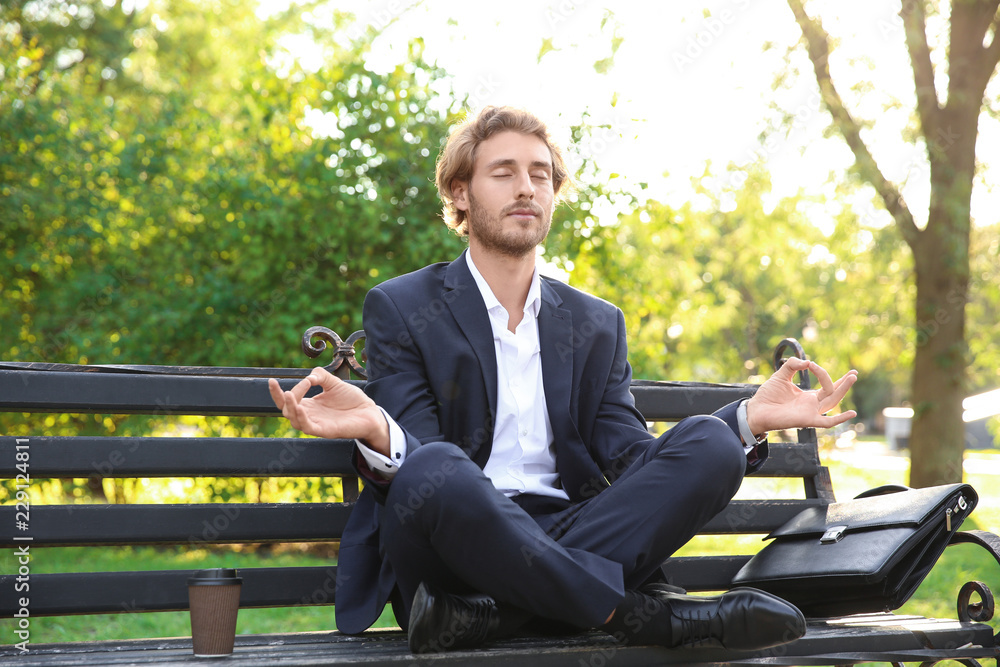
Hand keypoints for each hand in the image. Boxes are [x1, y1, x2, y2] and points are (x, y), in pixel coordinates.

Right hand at [267, 368, 389, 455]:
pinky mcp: (326, 431)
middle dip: (282, 400)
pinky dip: (302, 418)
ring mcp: (317, 424)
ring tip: (289, 395)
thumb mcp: (334, 383)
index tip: (271, 380)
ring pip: (295, 421)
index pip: (287, 401)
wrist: (370, 412)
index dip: (276, 393)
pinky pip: (309, 427)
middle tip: (286, 390)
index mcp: (309, 405)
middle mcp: (310, 415)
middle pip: (286, 411)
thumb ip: (320, 376)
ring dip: (290, 408)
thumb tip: (308, 377)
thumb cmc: (352, 400)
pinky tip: (299, 408)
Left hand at [746, 357, 857, 433]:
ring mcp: (811, 412)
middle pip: (834, 394)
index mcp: (808, 396)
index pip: (825, 385)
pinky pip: (827, 422)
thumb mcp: (781, 375)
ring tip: (852, 377)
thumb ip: (793, 365)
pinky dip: (840, 418)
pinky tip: (852, 413)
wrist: (756, 410)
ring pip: (832, 402)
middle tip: (854, 373)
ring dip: (843, 390)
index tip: (811, 364)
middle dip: (845, 384)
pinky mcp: (807, 420)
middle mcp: (812, 404)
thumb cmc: (768, 395)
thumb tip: (808, 362)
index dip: (824, 373)